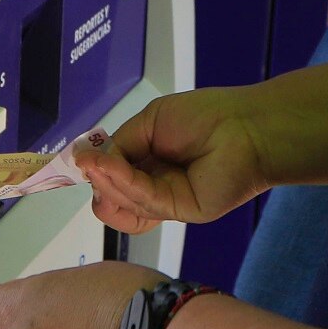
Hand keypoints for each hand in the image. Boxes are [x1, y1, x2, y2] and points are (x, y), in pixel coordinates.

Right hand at [77, 87, 276, 232]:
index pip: (109, 181)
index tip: (81, 158)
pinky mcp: (180, 212)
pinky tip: (109, 166)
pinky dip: (121, 182)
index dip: (94, 172)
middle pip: (110, 199)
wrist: (246, 126)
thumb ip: (119, 145)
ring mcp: (166, 203)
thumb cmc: (205, 116)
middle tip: (90, 162)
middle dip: (97, 180)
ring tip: (95, 162)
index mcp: (147, 166)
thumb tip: (87, 160)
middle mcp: (154, 188)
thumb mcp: (149, 122)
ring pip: (120, 206)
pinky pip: (142, 202)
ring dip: (105, 181)